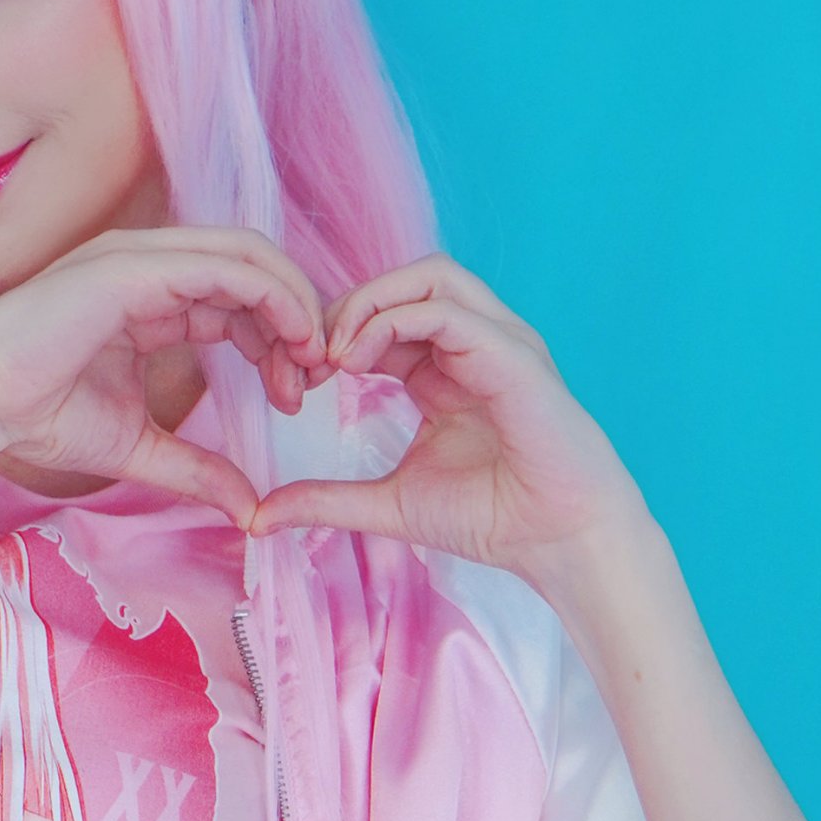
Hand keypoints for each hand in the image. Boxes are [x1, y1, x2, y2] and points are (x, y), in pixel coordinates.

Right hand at [0, 226, 326, 529]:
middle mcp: (151, 266)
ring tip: (312, 357)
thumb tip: (250, 509)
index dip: (277, 340)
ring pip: (249, 257)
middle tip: (320, 374)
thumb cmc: (38, 416)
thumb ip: (198, 469)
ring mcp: (143, 258)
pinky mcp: (136, 265)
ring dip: (293, 303)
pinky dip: (271, 297)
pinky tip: (290, 340)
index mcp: (150, 298)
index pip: (237, 299)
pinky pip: (227, 267)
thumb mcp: (139, 447)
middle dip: (296, 317)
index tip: (298, 395)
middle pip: (253, 270)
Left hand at [249, 256, 649, 597]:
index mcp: (447, 367)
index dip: (332, 334)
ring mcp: (500, 342)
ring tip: (331, 356)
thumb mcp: (389, 505)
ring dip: (368, 304)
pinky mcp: (514, 354)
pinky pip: (447, 310)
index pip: (384, 317)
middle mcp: (476, 342)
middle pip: (404, 281)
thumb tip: (259, 516)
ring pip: (429, 277)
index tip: (294, 380)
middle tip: (304, 359)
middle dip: (345, 308)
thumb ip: (327, 500)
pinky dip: (393, 323)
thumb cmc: (493, 519)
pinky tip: (358, 363)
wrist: (561, 542)